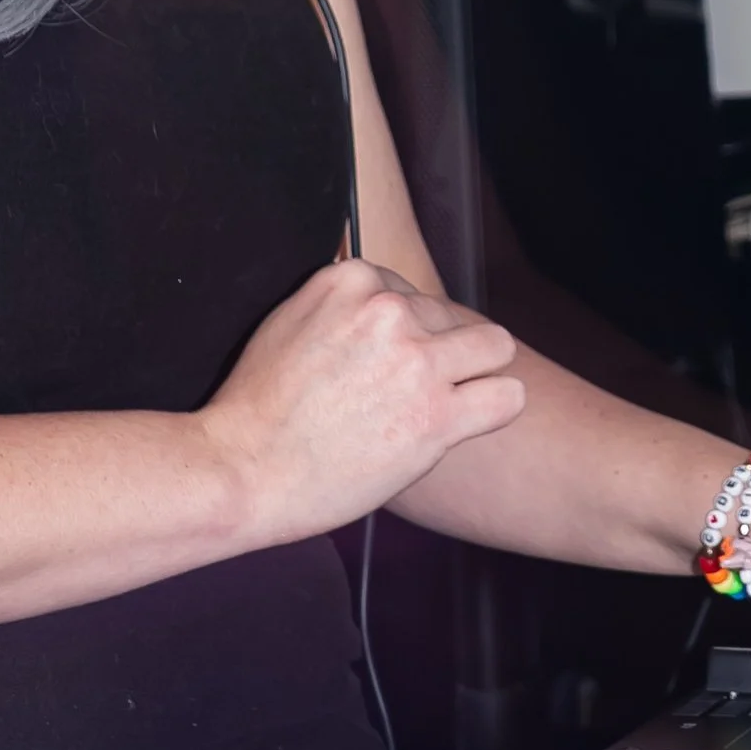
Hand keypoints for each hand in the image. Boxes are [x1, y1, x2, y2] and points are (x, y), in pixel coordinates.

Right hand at [196, 260, 527, 547]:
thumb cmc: (257, 409)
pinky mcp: (437, 415)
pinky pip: (507, 396)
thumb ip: (341, 305)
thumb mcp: (289, 321)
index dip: (403, 332)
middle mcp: (388, 310)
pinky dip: (496, 408)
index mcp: (352, 279)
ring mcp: (417, 360)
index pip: (412, 291)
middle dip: (435, 353)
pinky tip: (468, 422)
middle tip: (403, 395)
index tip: (380, 365)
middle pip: (450, 319)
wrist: (242, 470)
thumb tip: (381, 297)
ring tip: (443, 403)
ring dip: (475, 373)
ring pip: (494, 347)